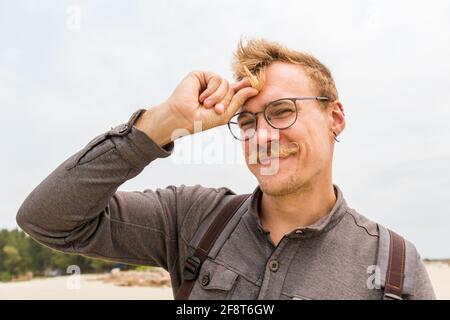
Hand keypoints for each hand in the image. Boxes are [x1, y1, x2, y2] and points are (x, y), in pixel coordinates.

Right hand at [135, 71, 258, 145]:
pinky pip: (216, 78)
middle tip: (216, 110)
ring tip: (206, 105)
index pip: (236, 90)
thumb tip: (254, 88)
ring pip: (225, 83)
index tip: (257, 86)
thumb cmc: (201, 120)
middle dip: (226, 100)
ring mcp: (207, 81)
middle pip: (232, 88)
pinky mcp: (200, 75)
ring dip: (218, 97)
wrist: (183, 119)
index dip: (245, 88)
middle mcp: (215, 88)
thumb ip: (239, 100)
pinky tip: (201, 97)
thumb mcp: (225, 113)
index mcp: (221, 98)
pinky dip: (211, 90)